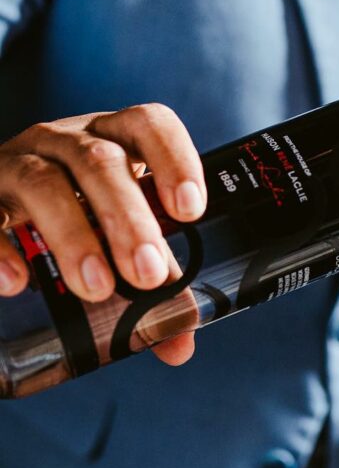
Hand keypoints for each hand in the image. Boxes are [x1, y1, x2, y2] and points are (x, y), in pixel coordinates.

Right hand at [0, 105, 206, 365]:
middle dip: (127, 218)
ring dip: (74, 237)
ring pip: (44, 183)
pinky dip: (1, 248)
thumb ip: (152, 283)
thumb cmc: (78, 216)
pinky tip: (18, 283)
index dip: (174, 160)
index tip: (189, 210)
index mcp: (116, 140)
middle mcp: (67, 140)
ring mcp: (17, 162)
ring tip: (96, 288)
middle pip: (101, 160)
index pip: (149, 124)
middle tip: (147, 274)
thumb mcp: (117, 237)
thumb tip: (179, 343)